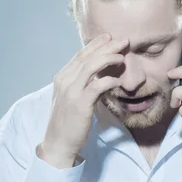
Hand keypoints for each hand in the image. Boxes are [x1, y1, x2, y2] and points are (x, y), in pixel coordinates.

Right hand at [42, 34, 127, 159]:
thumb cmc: (68, 122)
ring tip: (122, 56)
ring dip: (108, 58)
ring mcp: (71, 92)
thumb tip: (102, 75)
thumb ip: (84, 84)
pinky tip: (119, 82)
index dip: (95, 45)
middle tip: (123, 41)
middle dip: (106, 46)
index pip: (80, 55)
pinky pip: (97, 86)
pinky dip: (109, 81)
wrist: (58, 143)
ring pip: (91, 67)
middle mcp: (64, 81)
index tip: (109, 37)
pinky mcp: (79, 104)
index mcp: (62, 77)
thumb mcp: (73, 98)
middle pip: (87, 57)